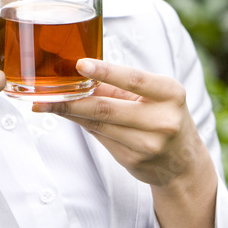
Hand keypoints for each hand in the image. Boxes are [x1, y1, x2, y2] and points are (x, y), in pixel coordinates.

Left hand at [34, 58, 217, 227]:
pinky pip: (100, 138)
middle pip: (107, 108)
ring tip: (44, 104)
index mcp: (170, 93)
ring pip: (99, 125)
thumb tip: (78, 74)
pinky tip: (67, 116)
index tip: (80, 64)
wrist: (182, 163)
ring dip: (69, 113)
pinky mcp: (134, 160)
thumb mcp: (153, 96)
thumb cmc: (164, 116)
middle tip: (44, 93)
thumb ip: (118, 87)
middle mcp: (162, 120)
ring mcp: (148, 144)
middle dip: (72, 100)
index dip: (106, 71)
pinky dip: (81, 125)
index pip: (134, 79)